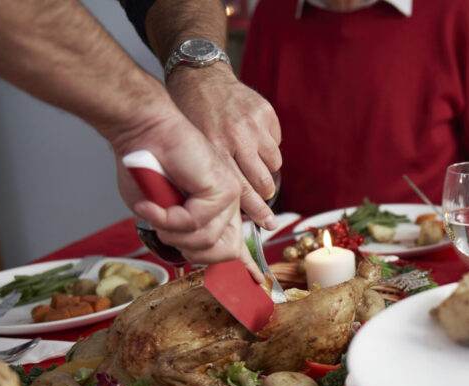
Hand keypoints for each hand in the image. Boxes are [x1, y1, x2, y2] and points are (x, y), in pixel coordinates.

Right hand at [110, 108, 265, 283]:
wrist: (142, 132)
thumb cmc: (145, 167)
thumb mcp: (159, 211)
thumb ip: (177, 232)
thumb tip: (189, 254)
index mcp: (217, 210)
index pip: (237, 246)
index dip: (246, 267)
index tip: (256, 282)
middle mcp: (228, 205)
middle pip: (223, 253)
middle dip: (189, 250)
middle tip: (164, 229)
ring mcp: (228, 196)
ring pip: (205, 240)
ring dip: (170, 231)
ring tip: (154, 209)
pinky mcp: (222, 188)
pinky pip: (194, 222)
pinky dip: (167, 217)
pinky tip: (153, 204)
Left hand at [167, 64, 281, 230]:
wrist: (200, 78)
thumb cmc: (192, 117)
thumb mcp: (194, 147)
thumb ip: (212, 173)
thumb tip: (231, 207)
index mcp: (215, 149)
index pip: (241, 189)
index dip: (257, 210)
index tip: (268, 225)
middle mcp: (236, 137)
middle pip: (263, 180)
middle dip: (265, 193)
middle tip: (264, 197)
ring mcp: (253, 124)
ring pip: (274, 164)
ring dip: (267, 169)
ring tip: (253, 163)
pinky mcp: (265, 113)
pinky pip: (276, 142)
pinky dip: (268, 147)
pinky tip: (253, 140)